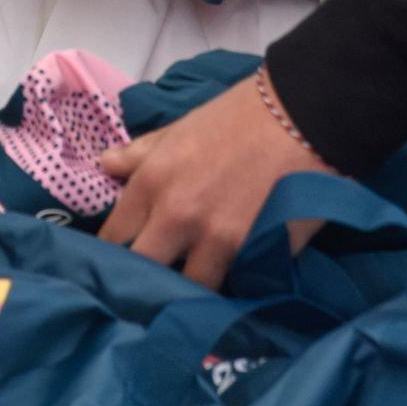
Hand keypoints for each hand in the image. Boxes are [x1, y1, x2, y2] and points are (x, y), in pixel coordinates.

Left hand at [97, 75, 333, 289]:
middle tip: (151, 285)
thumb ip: (140, 153)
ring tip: (195, 290)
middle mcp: (177, 217)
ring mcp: (218, 241)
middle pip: (142, 273)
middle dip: (144, 281)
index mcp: (151, 183)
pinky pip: (235, 287)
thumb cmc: (237, 116)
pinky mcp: (257, 255)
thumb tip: (104, 164)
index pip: (112, 238)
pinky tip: (232, 286)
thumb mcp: (179, 129)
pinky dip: (232, 287)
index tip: (118, 261)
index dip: (112, 254)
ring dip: (192, 290)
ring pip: (190, 289)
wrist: (302, 115)